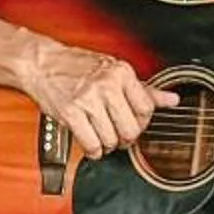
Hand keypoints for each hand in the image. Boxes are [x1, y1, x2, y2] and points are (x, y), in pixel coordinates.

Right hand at [21, 40, 177, 159]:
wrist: (41, 63)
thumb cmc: (76, 66)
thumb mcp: (114, 71)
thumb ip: (144, 89)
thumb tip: (172, 100)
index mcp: (121, 72)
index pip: (146, 108)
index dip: (142, 123)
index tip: (135, 124)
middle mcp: (107, 84)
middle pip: (131, 128)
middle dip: (127, 139)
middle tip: (120, 136)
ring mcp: (88, 99)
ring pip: (112, 139)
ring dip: (109, 146)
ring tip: (103, 138)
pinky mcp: (71, 113)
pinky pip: (92, 144)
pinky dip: (94, 150)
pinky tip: (92, 144)